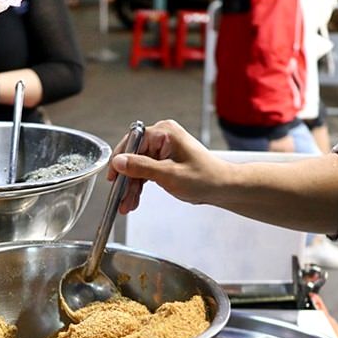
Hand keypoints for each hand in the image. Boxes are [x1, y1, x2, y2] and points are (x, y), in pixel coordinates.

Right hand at [107, 119, 228, 213]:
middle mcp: (163, 137)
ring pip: (138, 167)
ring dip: (131, 187)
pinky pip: (146, 172)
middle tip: (120, 199)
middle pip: (133, 157)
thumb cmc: (206, 178)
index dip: (120, 161)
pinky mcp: (165, 161)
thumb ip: (142, 168)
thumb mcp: (169, 175)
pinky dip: (140, 186)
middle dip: (127, 180)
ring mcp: (164, 149)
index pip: (132, 142)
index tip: (113, 179)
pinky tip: (134, 200)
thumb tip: (118, 162)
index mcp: (165, 132)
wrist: (224, 187)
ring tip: (127, 205)